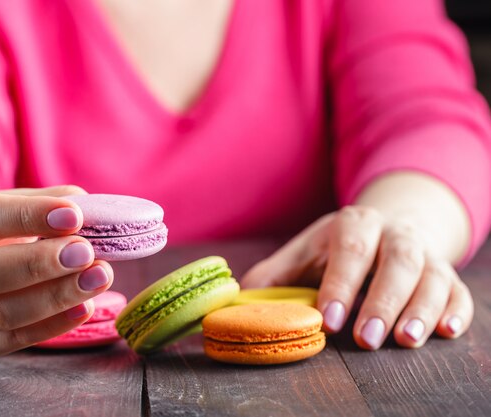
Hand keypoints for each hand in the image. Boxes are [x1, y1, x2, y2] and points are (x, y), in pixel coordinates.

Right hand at [0, 186, 113, 355]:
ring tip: (98, 278)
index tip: (73, 215)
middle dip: (37, 264)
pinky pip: (15, 339)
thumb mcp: (4, 204)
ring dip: (54, 297)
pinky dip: (54, 325)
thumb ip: (45, 203)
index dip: (26, 216)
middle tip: (85, 252)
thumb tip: (91, 210)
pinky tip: (85, 306)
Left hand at [241, 205, 472, 349]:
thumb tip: (239, 301)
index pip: (350, 249)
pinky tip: (447, 331)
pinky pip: (459, 291)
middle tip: (366, 339)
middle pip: (398, 260)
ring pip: (434, 276)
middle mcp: (395, 234)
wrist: (386, 227)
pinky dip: (457, 310)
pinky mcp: (448, 274)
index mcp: (355, 224)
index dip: (340, 284)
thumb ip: (274, 276)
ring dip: (422, 309)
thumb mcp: (304, 253)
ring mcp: (426, 253)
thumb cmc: (336, 249)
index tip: (329, 319)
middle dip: (382, 300)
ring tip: (406, 340)